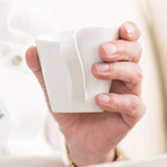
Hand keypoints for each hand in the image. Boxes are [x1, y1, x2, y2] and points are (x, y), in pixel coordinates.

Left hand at [25, 21, 145, 164]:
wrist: (76, 137)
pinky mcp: (131, 114)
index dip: (130, 31)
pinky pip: (133, 104)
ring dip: (117, 69)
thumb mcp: (55, 87)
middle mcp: (125, 74)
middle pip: (135, 52)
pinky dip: (117, 100)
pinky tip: (100, 99)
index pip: (128, 40)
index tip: (121, 29)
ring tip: (96, 72)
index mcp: (112, 61)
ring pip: (136, 73)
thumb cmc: (72, 107)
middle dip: (121, 48)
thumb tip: (31, 50)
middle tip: (102, 51)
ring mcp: (130, 93)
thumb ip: (44, 69)